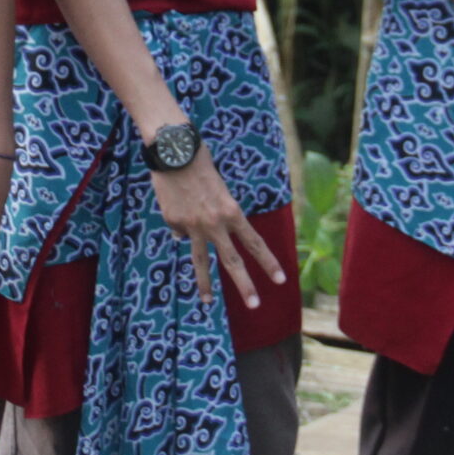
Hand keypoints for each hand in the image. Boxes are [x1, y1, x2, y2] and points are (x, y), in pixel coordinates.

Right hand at [147, 143, 287, 307]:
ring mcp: (192, 226)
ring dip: (205, 284)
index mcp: (232, 212)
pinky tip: (176, 206)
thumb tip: (186, 238)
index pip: (255, 243)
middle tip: (255, 305)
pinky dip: (179, 223)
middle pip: (232, 261)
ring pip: (201, 261)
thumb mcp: (218, 188)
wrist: (173, 149)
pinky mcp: (173, 222)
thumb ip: (214, 214)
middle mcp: (214, 224)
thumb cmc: (200, 162)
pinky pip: (178, 229)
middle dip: (245, 285)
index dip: (268, 262)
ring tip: (207, 302)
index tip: (280, 279)